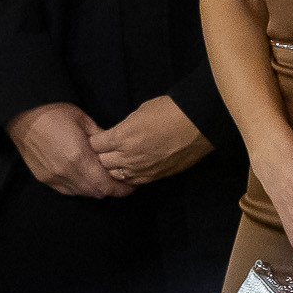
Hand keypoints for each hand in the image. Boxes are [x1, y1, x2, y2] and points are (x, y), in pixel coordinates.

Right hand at [7, 102, 125, 200]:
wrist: (23, 115)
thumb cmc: (54, 112)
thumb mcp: (83, 120)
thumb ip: (102, 139)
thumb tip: (116, 149)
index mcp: (79, 156)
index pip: (105, 185)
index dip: (121, 189)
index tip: (130, 186)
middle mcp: (66, 172)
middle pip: (96, 193)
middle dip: (110, 190)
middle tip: (119, 181)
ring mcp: (53, 177)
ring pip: (82, 193)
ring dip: (94, 188)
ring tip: (101, 177)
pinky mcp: (44, 179)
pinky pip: (67, 191)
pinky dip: (79, 187)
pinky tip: (83, 176)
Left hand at [89, 95, 207, 186]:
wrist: (197, 124)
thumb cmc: (169, 111)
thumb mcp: (139, 112)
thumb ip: (124, 127)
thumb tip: (118, 135)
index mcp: (122, 136)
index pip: (95, 145)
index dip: (96, 140)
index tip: (100, 138)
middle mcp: (128, 156)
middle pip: (102, 162)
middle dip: (102, 155)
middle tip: (108, 149)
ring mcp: (141, 169)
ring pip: (115, 175)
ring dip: (115, 168)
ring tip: (120, 159)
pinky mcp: (154, 177)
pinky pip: (133, 181)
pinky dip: (129, 175)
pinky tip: (133, 167)